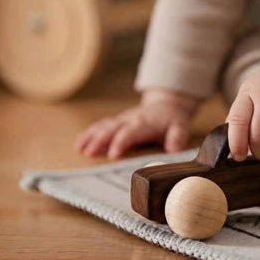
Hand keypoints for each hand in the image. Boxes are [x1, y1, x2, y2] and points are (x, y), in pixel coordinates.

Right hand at [75, 89, 198, 158]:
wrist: (166, 105)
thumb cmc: (172, 120)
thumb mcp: (180, 127)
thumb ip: (177, 138)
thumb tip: (174, 150)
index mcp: (145, 123)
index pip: (131, 132)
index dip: (121, 142)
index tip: (113, 155)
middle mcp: (131, 120)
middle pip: (112, 128)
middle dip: (100, 140)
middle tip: (89, 152)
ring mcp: (122, 120)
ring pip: (104, 126)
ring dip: (91, 136)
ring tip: (80, 148)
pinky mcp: (117, 122)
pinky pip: (101, 126)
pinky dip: (89, 133)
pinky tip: (79, 144)